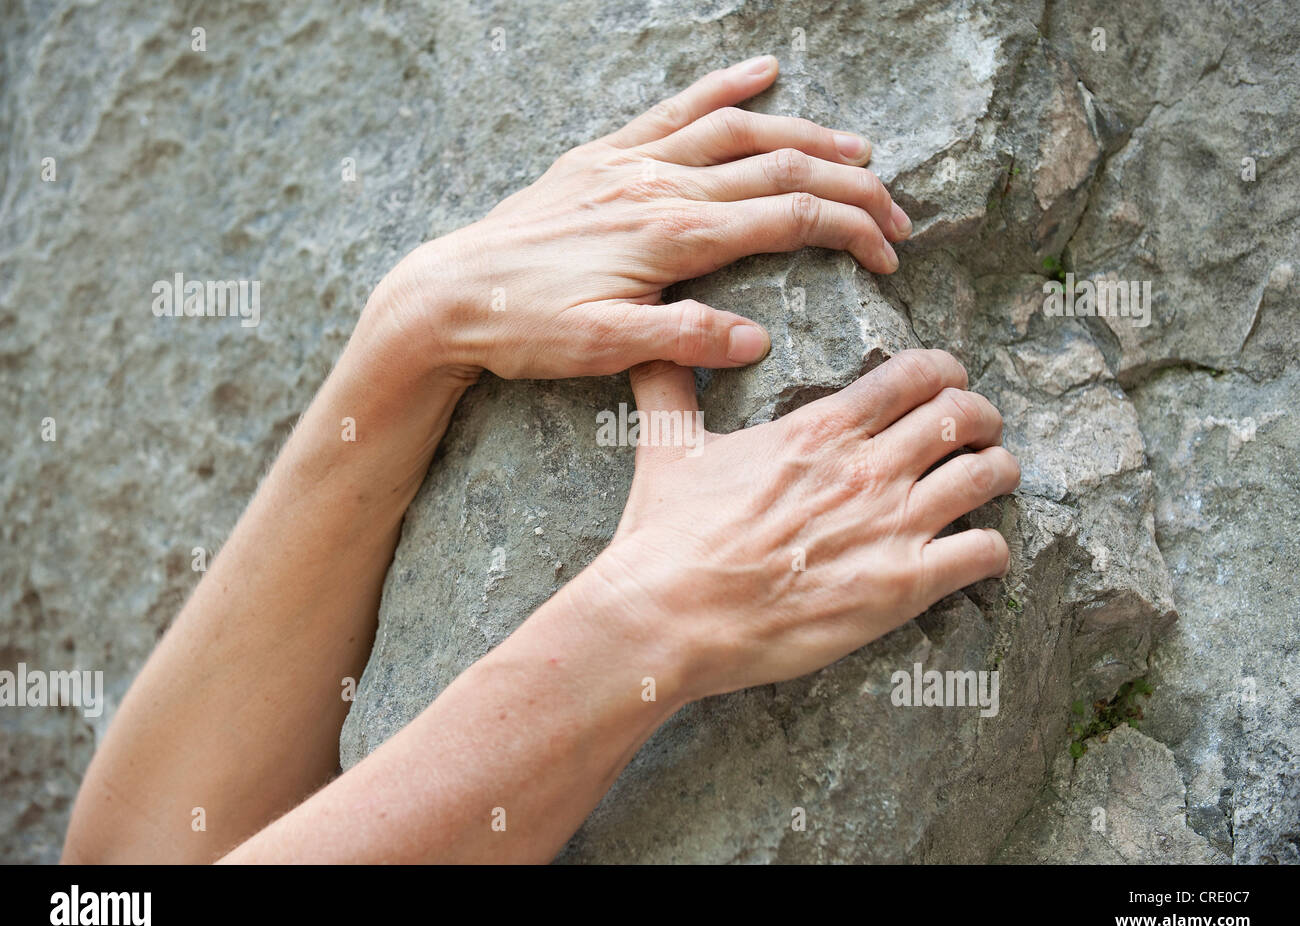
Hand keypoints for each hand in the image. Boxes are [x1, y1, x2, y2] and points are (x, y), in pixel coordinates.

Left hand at [369, 55, 910, 380]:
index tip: (889, 254)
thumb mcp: (603, 350)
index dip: (849, 232)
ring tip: (857, 149)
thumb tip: (756, 341)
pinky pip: (675, 108)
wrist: (448, 293)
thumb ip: (683, 339)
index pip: (786, 221)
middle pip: (778, 170)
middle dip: (848, 187)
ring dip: (805, 136)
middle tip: (896, 211)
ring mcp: (630, 161)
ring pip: (738, 131)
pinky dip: (724, 87)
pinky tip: (761, 72)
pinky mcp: (603, 155)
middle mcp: (658, 184)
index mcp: (671, 236)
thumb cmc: (524, 328)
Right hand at [589, 349, 1019, 700]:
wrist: (667, 615)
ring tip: (994, 477)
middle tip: (978, 431)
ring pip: (988, 474)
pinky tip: (979, 552)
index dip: (945, 372)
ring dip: (999, 470)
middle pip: (963, 415)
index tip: (947, 383)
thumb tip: (651, 342)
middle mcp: (866, 468)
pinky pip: (985, 552)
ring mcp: (889, 527)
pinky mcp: (901, 588)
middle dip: (980, 417)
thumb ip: (668, 383)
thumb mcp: (665, 444)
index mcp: (819, 428)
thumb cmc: (666, 534)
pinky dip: (993, 548)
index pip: (915, 373)